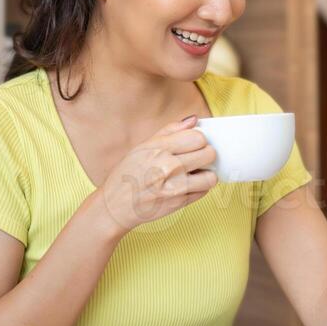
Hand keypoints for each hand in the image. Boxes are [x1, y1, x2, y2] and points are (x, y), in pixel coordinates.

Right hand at [92, 115, 217, 236]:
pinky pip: (204, 192)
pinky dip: (199, 188)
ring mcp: (175, 188)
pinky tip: (187, 185)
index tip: (193, 144)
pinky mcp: (179, 204)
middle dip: (205, 154)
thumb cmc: (128, 174)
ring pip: (211, 176)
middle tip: (196, 158)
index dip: (199, 139)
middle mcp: (168, 167)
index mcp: (159, 149)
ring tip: (195, 173)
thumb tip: (194, 120)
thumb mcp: (142, 146)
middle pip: (209, 154)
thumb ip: (170, 131)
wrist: (116, 205)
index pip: (198, 137)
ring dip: (206, 174)